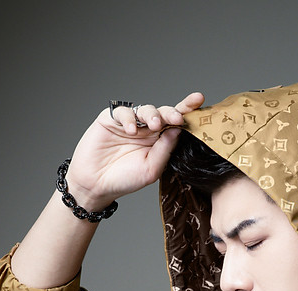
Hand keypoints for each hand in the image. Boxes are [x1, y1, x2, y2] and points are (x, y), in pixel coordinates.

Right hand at [63, 92, 204, 210]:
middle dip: (172, 112)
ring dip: (152, 114)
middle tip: (177, 118)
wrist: (97, 184)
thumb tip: (177, 129)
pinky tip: (131, 130)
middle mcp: (147, 130)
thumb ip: (165, 150)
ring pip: (146, 109)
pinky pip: (123, 111)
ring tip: (153, 125)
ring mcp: (130, 123)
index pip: (176, 123)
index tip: (199, 100)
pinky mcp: (111, 119)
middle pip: (164, 112)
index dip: (187, 110)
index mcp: (160, 141)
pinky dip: (129, 118)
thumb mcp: (151, 169)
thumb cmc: (125, 179)